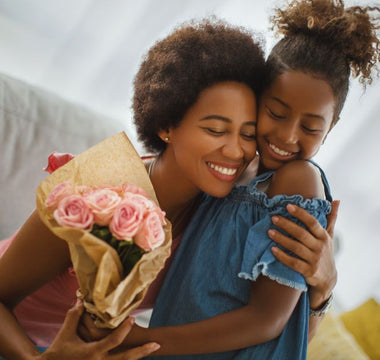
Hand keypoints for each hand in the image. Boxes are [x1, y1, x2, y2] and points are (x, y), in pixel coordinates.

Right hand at [38, 300, 159, 359]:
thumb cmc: (58, 351)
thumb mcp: (66, 332)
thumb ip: (75, 315)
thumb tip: (82, 299)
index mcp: (93, 352)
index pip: (114, 340)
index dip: (124, 330)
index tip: (132, 319)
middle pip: (126, 358)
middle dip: (142, 351)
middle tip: (157, 344)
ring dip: (138, 357)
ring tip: (152, 348)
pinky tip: (136, 355)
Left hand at [268, 200, 339, 306]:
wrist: (328, 279)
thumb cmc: (325, 252)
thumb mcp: (329, 235)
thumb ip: (331, 218)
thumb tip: (336, 200)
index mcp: (324, 236)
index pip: (312, 222)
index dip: (300, 214)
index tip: (287, 206)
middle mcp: (320, 247)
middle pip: (301, 234)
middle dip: (286, 225)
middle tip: (273, 218)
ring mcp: (315, 260)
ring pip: (296, 247)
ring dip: (282, 239)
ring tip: (269, 231)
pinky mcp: (309, 271)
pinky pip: (293, 263)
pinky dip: (283, 256)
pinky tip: (273, 249)